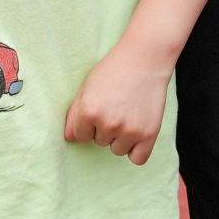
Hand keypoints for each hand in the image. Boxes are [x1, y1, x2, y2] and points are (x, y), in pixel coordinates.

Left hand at [64, 43, 172, 165]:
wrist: (144, 59)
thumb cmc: (113, 71)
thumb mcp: (87, 88)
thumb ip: (75, 115)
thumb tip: (70, 139)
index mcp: (89, 111)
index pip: (80, 136)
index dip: (88, 123)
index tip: (99, 108)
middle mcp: (108, 123)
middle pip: (99, 142)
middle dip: (105, 127)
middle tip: (116, 106)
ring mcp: (129, 130)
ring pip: (117, 150)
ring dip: (120, 138)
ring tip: (127, 113)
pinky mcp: (149, 134)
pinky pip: (137, 159)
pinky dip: (136, 149)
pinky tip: (136, 131)